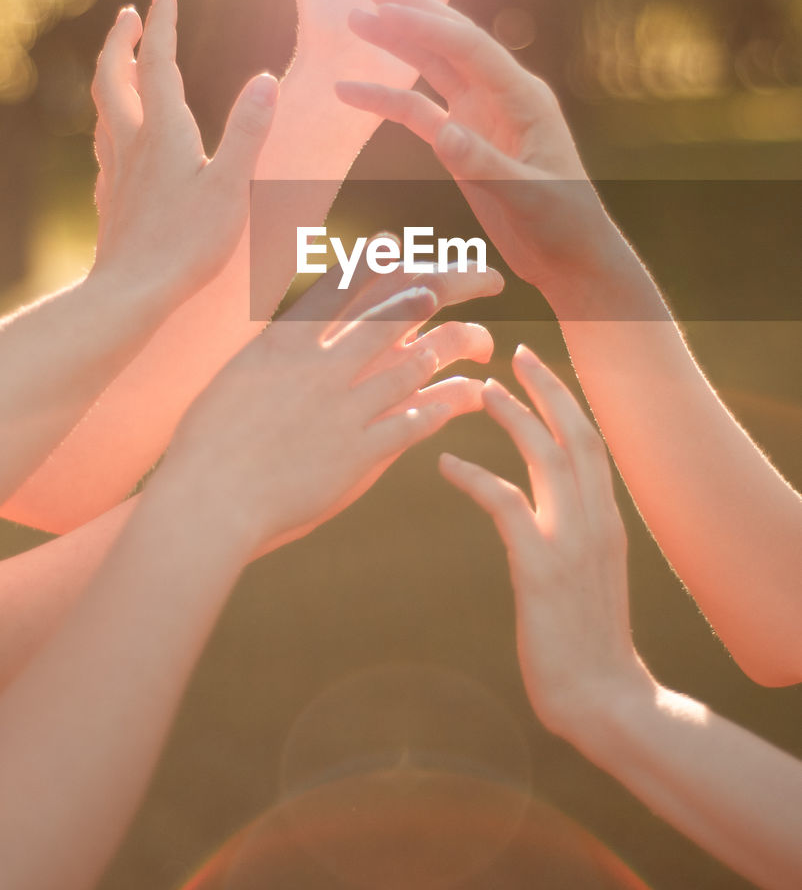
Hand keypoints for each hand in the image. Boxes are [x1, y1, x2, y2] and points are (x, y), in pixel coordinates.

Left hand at [91, 0, 277, 307]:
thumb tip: (266, 79)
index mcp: (163, 132)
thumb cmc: (187, 244)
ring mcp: (116, 171)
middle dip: (122, 39)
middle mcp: (132, 143)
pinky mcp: (110, 198)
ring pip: (103, 108)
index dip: (163, 23)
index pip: (159, 63)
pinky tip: (117, 138)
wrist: (131, 292)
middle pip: (114, 76)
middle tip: (131, 14)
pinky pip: (104, 145)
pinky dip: (111, 123)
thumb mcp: (231, 186)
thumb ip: (248, 131)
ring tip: (122, 63)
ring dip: (111, 75)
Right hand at [163, 268, 494, 561]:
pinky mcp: (362, 453)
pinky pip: (422, 419)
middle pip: (408, 303)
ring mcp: (347, 407)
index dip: (387, 254)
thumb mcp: (239, 375)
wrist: (205, 503)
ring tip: (484, 342)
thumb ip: (280, 350)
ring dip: (466, 343)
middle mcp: (325, 363)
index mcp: (289, 337)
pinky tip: (470, 396)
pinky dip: (452, 402)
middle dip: (458, 281)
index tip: (406, 246)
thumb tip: (300, 328)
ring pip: (426, 358)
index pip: (350, 277)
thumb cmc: (208, 443)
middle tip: (487, 278)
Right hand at [336, 0, 618, 303]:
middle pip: (450, 40)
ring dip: (395, 43)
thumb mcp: (527, 194)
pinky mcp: (461, 140)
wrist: (569, 255)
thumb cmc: (562, 222)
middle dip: (411, 10)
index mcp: (525, 97)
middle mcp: (501, 95)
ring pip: (431, 67)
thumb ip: (485, 163)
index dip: (429, 26)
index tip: (387, 8)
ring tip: (355, 19)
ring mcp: (479, 114)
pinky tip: (349, 91)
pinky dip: (385, 99)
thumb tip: (443, 133)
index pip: (471, 48)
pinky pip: (417, 111)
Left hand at [440, 347, 651, 743]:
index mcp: (607, 521)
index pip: (590, 443)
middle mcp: (596, 521)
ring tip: (482, 392)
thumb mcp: (588, 578)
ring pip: (547, 456)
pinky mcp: (542, 569)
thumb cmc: (588, 644)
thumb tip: (543, 514)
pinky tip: (446, 464)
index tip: (540, 370)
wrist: (605, 700)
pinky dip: (476, 476)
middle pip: (576, 434)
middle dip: (547, 388)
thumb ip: (571, 539)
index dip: (565, 401)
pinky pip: (508, 504)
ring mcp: (572, 542)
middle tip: (516, 354)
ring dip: (515, 418)